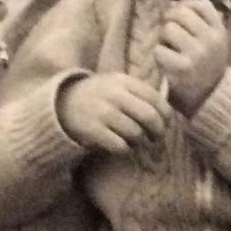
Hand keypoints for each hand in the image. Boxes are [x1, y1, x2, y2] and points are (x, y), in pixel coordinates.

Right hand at [56, 74, 171, 153]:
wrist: (62, 104)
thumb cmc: (99, 96)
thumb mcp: (117, 85)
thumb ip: (140, 93)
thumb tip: (169, 113)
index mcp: (123, 81)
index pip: (156, 99)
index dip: (166, 115)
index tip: (166, 124)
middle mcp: (114, 95)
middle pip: (149, 117)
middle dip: (158, 131)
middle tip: (156, 138)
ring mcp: (102, 112)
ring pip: (136, 133)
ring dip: (140, 142)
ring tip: (136, 141)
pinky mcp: (93, 130)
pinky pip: (120, 146)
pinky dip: (125, 149)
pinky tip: (122, 146)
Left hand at [153, 0, 227, 115]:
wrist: (208, 96)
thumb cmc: (204, 62)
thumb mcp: (210, 39)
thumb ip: (198, 19)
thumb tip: (176, 0)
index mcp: (219, 31)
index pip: (202, 4)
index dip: (186, 6)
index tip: (182, 18)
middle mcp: (211, 41)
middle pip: (180, 13)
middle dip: (170, 20)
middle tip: (171, 34)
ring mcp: (198, 54)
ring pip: (168, 29)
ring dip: (163, 38)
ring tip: (170, 48)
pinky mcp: (182, 68)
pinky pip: (159, 50)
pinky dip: (159, 55)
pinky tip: (167, 62)